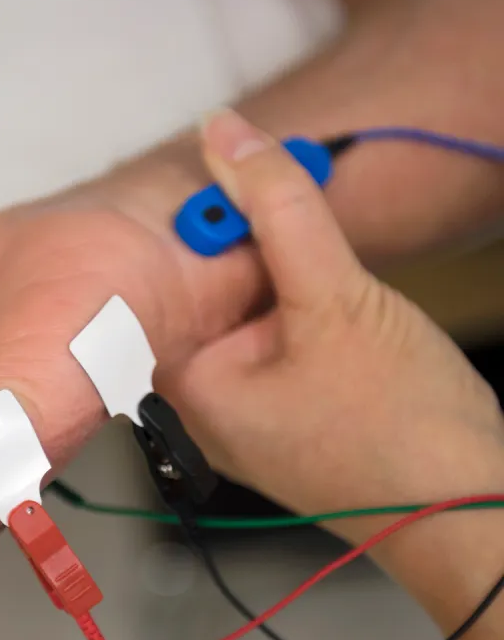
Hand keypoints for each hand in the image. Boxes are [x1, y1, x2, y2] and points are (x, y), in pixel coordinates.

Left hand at [165, 110, 503, 544]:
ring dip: (283, 277)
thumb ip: (278, 210)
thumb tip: (225, 133)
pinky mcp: (285, 417)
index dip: (206, 224)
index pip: (168, 283)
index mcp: (189, 388)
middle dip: (250, 249)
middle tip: (291, 212)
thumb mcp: (336, 296)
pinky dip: (298, 311)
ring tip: (328, 275)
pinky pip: (273, 345)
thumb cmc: (401, 422)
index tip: (244, 183)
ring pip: (246, 318)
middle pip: (207, 299)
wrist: (470, 505)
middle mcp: (205, 408)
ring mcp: (246, 416)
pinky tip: (339, 310)